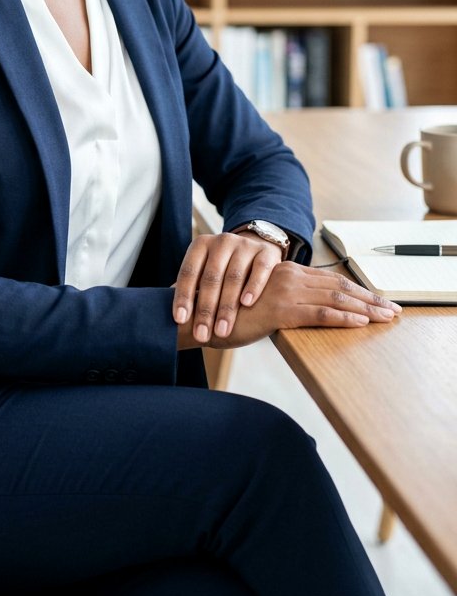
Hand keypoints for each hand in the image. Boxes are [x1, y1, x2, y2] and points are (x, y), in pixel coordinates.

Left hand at [172, 231, 282, 344]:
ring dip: (227, 306)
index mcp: (201, 245)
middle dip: (205, 309)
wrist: (258, 249)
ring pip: (234, 277)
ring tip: (222, 330)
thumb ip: (191, 287)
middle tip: (202, 334)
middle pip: (211, 278)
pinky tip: (246, 304)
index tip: (180, 320)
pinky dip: (252, 287)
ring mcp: (245, 246)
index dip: (183, 296)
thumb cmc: (224, 268)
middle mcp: (221, 242)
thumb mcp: (205, 270)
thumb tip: (164, 311)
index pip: (188, 272)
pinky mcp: (266, 253)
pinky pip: (260, 270)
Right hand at [209, 261, 401, 349]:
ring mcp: (284, 291)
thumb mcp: (262, 302)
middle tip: (395, 310)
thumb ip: (285, 300)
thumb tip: (309, 311)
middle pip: (339, 286)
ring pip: (335, 297)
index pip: (331, 281)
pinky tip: (360, 322)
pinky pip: (318, 313)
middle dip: (370, 299)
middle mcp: (288, 276)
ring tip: (386, 317)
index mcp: (286, 272)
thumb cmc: (229, 311)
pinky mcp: (278, 309)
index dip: (359, 291)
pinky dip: (342, 317)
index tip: (381, 301)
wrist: (200, 314)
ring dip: (365, 308)